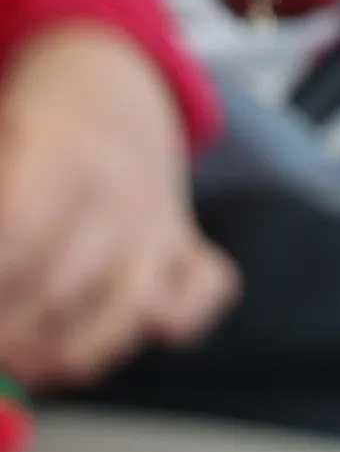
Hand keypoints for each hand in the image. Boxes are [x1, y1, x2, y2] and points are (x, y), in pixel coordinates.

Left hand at [0, 25, 236, 390]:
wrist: (108, 85)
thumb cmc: (33, 128)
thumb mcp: (3, 143)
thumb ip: (0, 200)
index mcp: (67, 152)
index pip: (22, 235)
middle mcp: (125, 189)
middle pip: (62, 288)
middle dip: (10, 335)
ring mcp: (163, 221)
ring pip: (131, 308)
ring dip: (71, 353)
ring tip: (29, 366)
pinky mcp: (189, 244)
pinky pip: (207, 292)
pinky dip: (177, 323)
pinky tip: (117, 334)